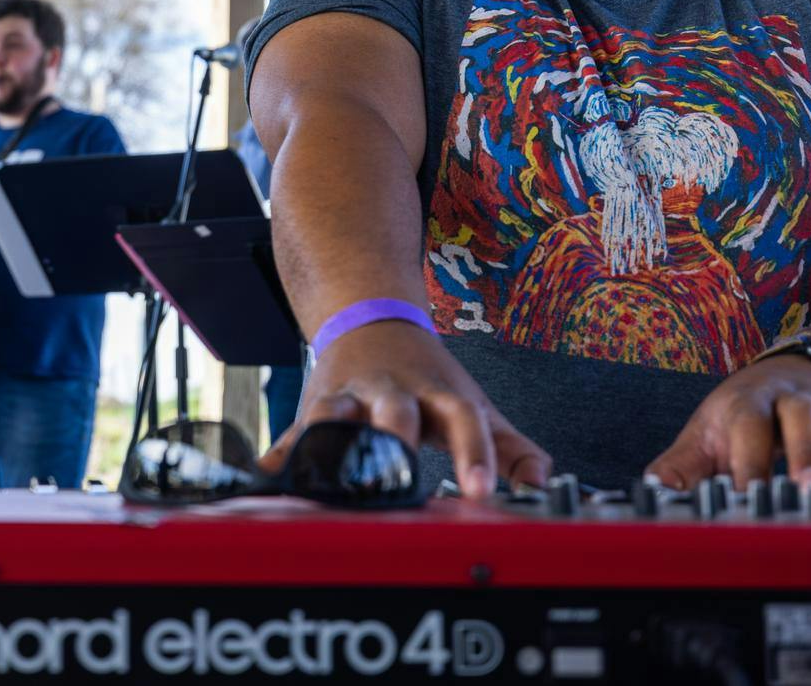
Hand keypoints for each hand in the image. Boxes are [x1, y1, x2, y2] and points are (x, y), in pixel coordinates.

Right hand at [263, 320, 550, 496]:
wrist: (369, 318)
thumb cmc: (427, 375)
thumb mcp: (473, 404)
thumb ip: (512, 448)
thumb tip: (542, 486)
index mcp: (438, 396)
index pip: (464, 422)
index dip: (474, 456)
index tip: (481, 492)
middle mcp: (391, 394)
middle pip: (395, 414)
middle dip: (395, 442)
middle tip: (397, 478)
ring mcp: (349, 398)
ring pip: (335, 415)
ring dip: (329, 441)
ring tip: (326, 476)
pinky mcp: (313, 409)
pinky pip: (293, 434)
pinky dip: (280, 455)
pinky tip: (267, 477)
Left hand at [647, 352, 810, 496]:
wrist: (801, 370)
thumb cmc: (748, 414)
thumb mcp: (710, 430)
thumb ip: (682, 466)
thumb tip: (648, 492)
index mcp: (750, 403)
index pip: (748, 427)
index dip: (748, 461)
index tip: (747, 497)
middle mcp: (798, 401)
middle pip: (805, 420)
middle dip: (808, 455)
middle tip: (809, 489)